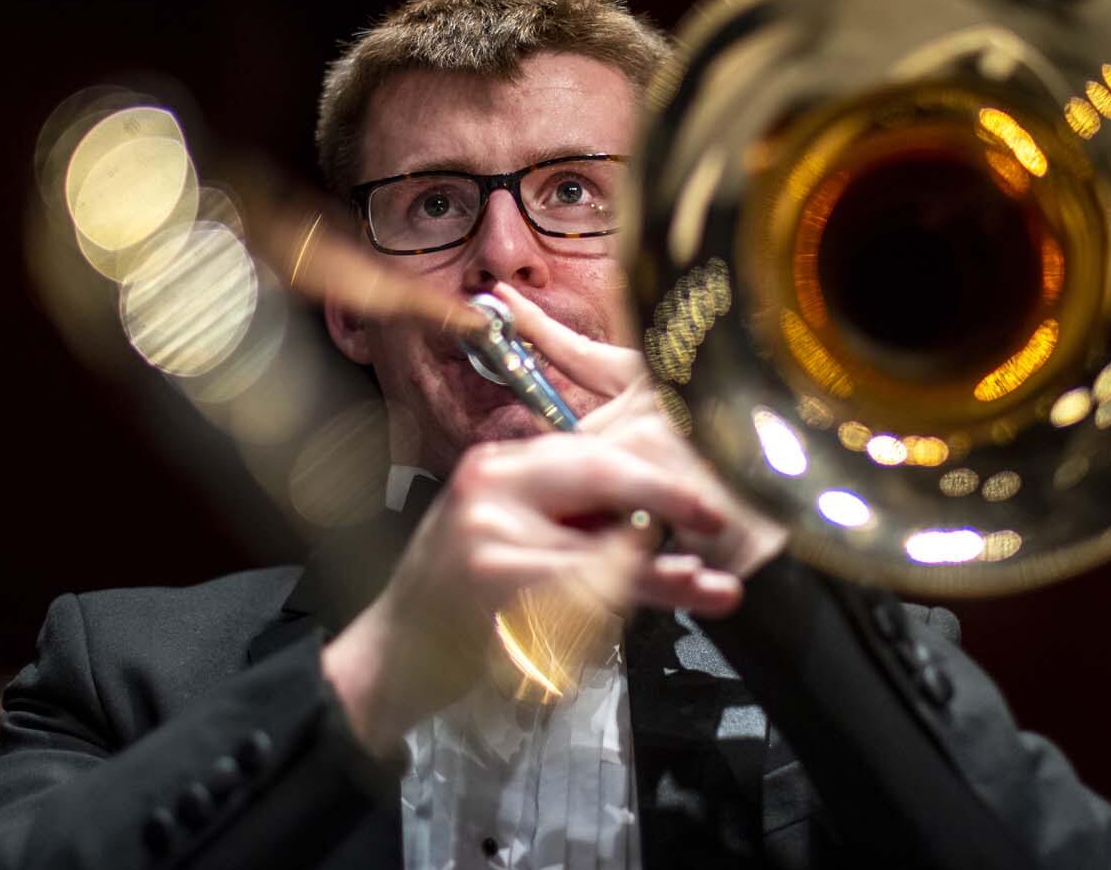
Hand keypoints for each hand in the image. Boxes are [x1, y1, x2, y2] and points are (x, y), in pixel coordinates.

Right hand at [320, 283, 786, 759]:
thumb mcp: (502, 532)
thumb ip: (566, 515)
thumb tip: (656, 513)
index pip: (590, 451)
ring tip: (712, 591)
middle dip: (668, 499)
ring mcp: (491, 539)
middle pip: (600, 474)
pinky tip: (641, 620)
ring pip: (602, 551)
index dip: (655, 470)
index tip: (706, 492)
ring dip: (663, 578)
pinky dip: (621, 617)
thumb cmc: (457, 599)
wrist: (392, 658)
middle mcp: (490, 488)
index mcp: (497, 467)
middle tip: (719, 520)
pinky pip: (584, 601)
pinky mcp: (498, 592)